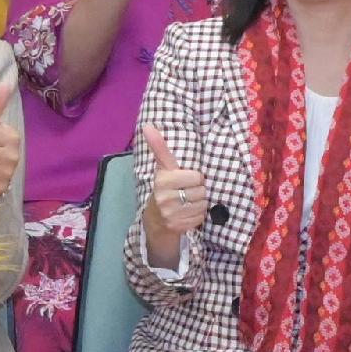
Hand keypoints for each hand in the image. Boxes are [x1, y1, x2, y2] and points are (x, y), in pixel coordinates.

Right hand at [140, 129, 211, 264]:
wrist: (155, 221)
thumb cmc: (164, 189)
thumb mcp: (162, 168)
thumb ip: (159, 147)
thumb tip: (147, 125)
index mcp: (163, 180)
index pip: (196, 177)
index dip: (195, 178)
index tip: (185, 181)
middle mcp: (165, 197)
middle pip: (201, 190)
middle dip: (198, 191)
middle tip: (186, 193)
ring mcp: (171, 213)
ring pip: (202, 204)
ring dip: (199, 204)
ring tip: (187, 204)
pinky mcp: (178, 226)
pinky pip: (200, 216)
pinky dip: (197, 215)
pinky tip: (187, 214)